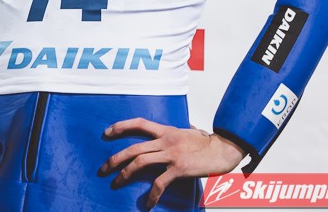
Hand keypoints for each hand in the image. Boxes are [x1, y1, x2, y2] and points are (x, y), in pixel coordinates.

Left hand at [99, 119, 246, 208]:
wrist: (224, 149)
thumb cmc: (208, 142)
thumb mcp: (189, 132)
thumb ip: (178, 133)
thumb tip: (179, 131)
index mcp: (166, 130)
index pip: (138, 123)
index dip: (120, 126)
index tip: (106, 133)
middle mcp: (165, 140)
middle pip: (133, 147)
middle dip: (115, 159)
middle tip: (103, 168)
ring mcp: (171, 154)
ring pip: (140, 162)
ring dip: (125, 174)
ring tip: (116, 184)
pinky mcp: (179, 168)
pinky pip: (160, 182)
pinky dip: (152, 194)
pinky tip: (148, 203)